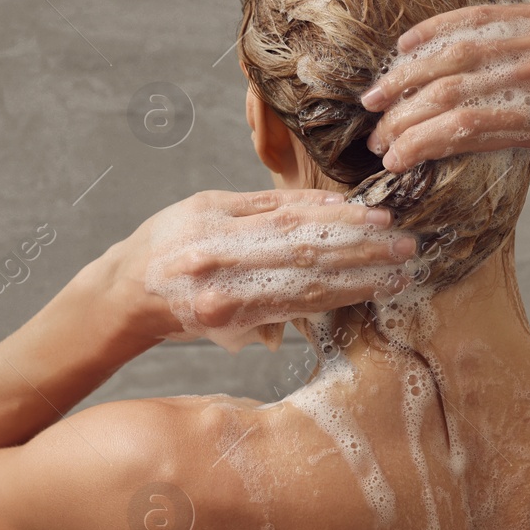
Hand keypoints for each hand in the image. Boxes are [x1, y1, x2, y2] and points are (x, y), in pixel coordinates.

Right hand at [109, 189, 418, 346]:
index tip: (381, 219)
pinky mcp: (232, 324)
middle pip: (304, 255)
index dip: (340, 221)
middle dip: (361, 251)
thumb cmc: (167, 244)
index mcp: (214, 226)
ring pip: (304, 287)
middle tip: (406, 246)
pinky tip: (360, 291)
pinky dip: (330, 298)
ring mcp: (225, 299)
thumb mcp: (206, 207)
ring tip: (397, 273)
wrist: (123, 296)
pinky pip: (291, 309)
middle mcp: (219, 264)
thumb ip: (263, 206)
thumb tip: (329, 205)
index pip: (290, 221)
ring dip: (357, 281)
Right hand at [359, 0, 529, 171]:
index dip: (421, 145)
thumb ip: (525, 145)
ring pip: (452, 58)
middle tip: (377, 139)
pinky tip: (405, 47)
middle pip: (449, 97)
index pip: (466, 132)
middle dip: (403, 120)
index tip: (395, 161)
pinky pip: (474, 19)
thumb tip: (469, 152)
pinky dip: (434, 31)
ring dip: (404, 80)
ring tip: (375, 100)